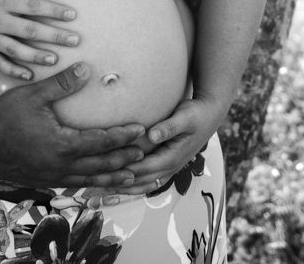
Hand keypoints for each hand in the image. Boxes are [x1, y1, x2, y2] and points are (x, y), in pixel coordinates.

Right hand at [0, 0, 79, 80]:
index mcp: (1, 1)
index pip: (32, 6)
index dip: (53, 10)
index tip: (72, 15)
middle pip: (29, 30)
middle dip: (53, 36)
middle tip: (74, 40)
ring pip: (15, 50)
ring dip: (36, 56)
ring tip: (55, 59)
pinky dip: (14, 71)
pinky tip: (30, 76)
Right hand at [0, 63, 144, 187]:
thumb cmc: (4, 117)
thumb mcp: (34, 94)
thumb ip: (62, 83)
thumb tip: (86, 68)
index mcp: (65, 145)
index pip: (103, 142)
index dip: (124, 136)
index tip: (141, 130)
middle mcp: (63, 165)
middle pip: (103, 166)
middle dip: (125, 160)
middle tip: (145, 155)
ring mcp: (52, 176)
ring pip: (90, 180)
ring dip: (112, 178)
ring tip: (130, 178)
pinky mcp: (42, 181)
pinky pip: (73, 184)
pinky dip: (90, 184)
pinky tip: (94, 182)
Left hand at [87, 97, 225, 195]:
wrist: (209, 116)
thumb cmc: (195, 114)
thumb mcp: (185, 117)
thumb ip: (168, 127)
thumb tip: (151, 136)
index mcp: (173, 157)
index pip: (143, 168)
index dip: (123, 171)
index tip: (103, 171)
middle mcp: (170, 167)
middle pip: (139, 180)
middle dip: (117, 182)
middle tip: (94, 182)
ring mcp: (169, 168)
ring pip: (143, 184)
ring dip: (123, 187)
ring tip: (101, 188)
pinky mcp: (166, 164)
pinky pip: (148, 180)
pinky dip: (133, 185)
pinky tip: (118, 185)